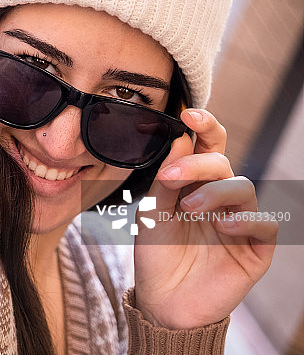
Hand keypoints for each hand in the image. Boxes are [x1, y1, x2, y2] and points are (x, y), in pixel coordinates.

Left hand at [133, 109, 276, 328]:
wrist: (162, 302)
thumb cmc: (156, 255)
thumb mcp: (152, 211)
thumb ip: (167, 177)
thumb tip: (181, 136)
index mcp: (196, 184)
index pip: (208, 147)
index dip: (204, 126)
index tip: (189, 113)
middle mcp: (221, 198)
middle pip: (223, 163)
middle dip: (198, 163)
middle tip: (171, 177)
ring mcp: (240, 222)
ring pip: (244, 188)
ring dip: (214, 192)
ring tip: (188, 209)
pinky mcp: (256, 249)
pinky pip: (263, 224)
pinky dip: (243, 220)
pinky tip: (221, 226)